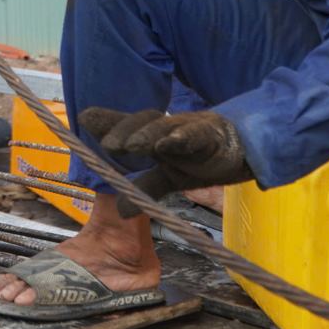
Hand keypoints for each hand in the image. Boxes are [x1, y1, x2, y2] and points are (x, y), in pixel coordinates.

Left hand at [79, 108, 252, 207]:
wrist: (245, 151)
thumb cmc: (202, 159)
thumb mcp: (170, 177)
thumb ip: (146, 188)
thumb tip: (120, 210)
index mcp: (156, 136)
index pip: (129, 126)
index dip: (108, 121)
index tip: (83, 118)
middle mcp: (169, 129)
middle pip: (144, 123)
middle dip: (124, 130)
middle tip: (108, 145)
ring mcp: (190, 129)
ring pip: (166, 127)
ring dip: (147, 134)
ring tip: (129, 146)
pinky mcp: (213, 136)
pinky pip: (197, 135)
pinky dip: (182, 138)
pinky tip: (169, 143)